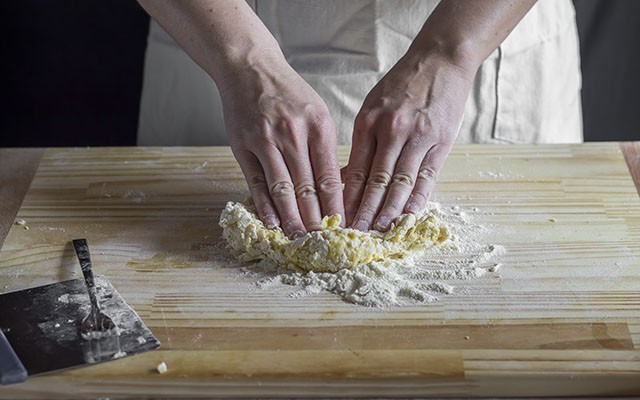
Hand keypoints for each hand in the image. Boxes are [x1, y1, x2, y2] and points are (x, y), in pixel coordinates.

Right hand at [219, 57, 344, 237]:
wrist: (250, 68)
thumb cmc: (288, 93)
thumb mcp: (317, 112)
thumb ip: (324, 148)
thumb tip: (335, 188)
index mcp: (318, 126)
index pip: (330, 177)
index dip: (336, 206)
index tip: (342, 227)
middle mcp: (292, 134)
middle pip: (307, 187)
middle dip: (315, 219)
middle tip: (322, 241)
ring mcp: (265, 140)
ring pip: (282, 189)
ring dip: (291, 218)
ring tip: (299, 238)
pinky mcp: (243, 145)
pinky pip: (256, 182)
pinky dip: (265, 205)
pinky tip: (272, 222)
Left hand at [343, 51, 474, 230]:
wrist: (440, 59)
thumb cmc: (401, 84)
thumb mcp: (373, 105)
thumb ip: (364, 139)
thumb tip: (352, 176)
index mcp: (369, 122)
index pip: (356, 168)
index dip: (347, 196)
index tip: (339, 217)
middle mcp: (391, 131)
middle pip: (376, 180)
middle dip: (364, 210)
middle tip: (355, 233)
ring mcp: (418, 137)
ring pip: (400, 182)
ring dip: (389, 210)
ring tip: (378, 230)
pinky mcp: (441, 141)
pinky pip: (427, 176)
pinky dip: (417, 198)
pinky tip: (409, 215)